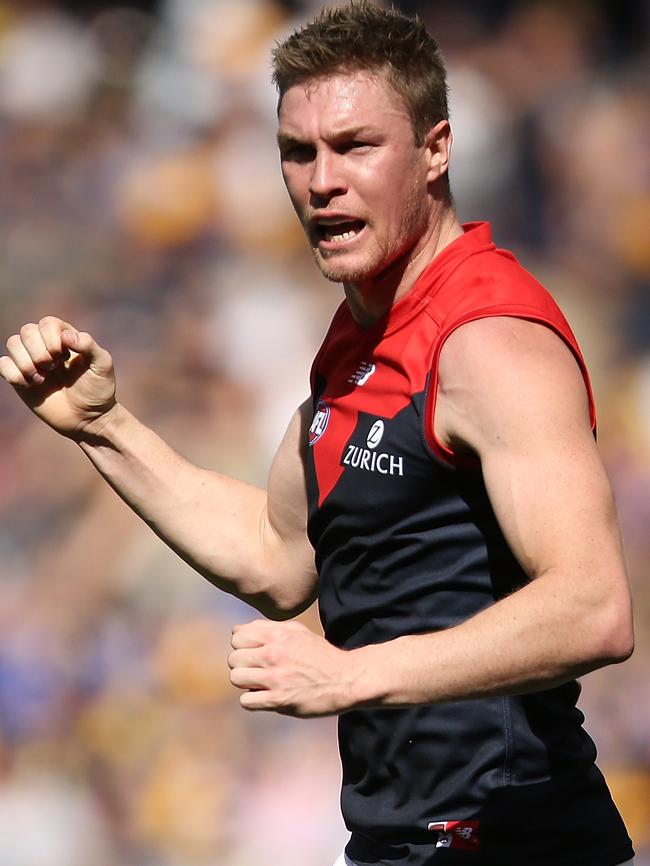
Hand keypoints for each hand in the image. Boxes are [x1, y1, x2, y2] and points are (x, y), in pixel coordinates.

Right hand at [0, 316, 116, 437]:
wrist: (88, 418)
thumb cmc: (98, 389)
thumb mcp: (103, 365)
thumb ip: (89, 345)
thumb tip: (66, 335)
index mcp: (65, 337)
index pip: (47, 323)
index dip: (52, 338)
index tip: (65, 357)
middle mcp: (45, 345)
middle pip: (27, 330)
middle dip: (39, 351)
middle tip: (53, 368)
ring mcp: (31, 361)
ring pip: (12, 343)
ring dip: (25, 362)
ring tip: (42, 379)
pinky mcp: (20, 379)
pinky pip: (3, 364)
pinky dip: (14, 374)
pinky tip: (31, 385)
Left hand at [229, 619, 354, 717]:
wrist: (344, 679)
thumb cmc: (320, 655)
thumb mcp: (298, 631)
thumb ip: (269, 628)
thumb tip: (239, 630)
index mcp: (277, 635)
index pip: (237, 636)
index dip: (242, 644)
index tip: (253, 652)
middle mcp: (273, 654)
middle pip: (233, 658)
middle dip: (242, 664)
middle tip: (257, 669)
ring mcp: (275, 678)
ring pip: (236, 678)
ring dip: (245, 682)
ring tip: (259, 683)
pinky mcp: (278, 700)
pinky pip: (246, 701)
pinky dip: (253, 700)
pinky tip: (265, 696)